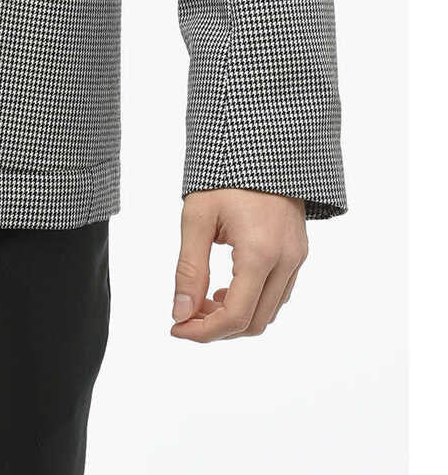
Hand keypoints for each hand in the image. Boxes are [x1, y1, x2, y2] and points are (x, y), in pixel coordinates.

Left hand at [171, 187, 307, 342]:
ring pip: (270, 311)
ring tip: (203, 299)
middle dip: (218, 328)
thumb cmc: (224, 176)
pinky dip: (252, 301)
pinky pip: (278, 293)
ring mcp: (297, 257)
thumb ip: (189, 269)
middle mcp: (286, 261)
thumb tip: (180, 313)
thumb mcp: (197, 218)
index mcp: (260, 253)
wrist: (261, 143)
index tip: (176, 328)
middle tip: (185, 316)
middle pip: (255, 322)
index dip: (204, 331)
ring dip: (236, 317)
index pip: (235, 316)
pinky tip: (227, 288)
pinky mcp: (299, 252)